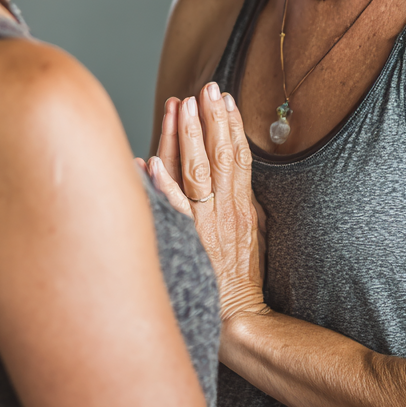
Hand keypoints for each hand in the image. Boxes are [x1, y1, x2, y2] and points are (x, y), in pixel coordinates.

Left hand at [148, 83, 267, 324]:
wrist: (240, 318)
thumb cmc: (241, 278)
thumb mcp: (253, 235)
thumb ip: (243, 202)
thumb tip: (238, 173)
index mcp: (242, 206)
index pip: (239, 156)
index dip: (232, 125)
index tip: (225, 98)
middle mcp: (226, 211)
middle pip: (220, 156)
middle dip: (213, 119)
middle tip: (208, 88)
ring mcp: (207, 225)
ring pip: (198, 172)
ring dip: (190, 137)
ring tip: (185, 105)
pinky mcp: (190, 243)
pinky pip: (175, 211)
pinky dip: (164, 186)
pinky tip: (151, 162)